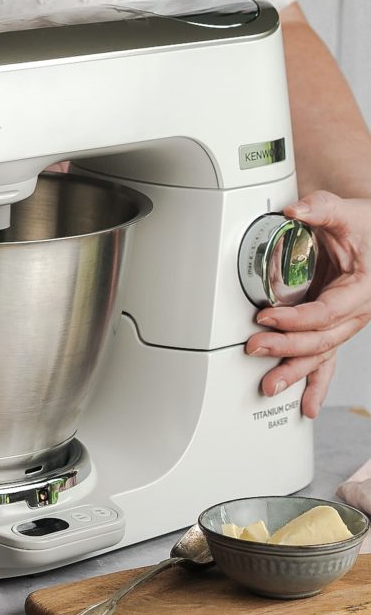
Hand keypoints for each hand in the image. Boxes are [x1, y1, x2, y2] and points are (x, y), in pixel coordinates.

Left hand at [245, 191, 370, 418]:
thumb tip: (295, 210)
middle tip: (254, 348)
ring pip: (322, 354)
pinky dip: (316, 382)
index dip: (294, 319)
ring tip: (270, 387)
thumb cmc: (366, 225)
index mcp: (362, 290)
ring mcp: (347, 322)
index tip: (265, 317)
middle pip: (320, 340)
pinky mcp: (337, 324)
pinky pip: (327, 358)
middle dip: (286, 349)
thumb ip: (321, 207)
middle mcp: (357, 312)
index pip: (325, 313)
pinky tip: (307, 406)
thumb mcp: (345, 211)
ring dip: (296, 372)